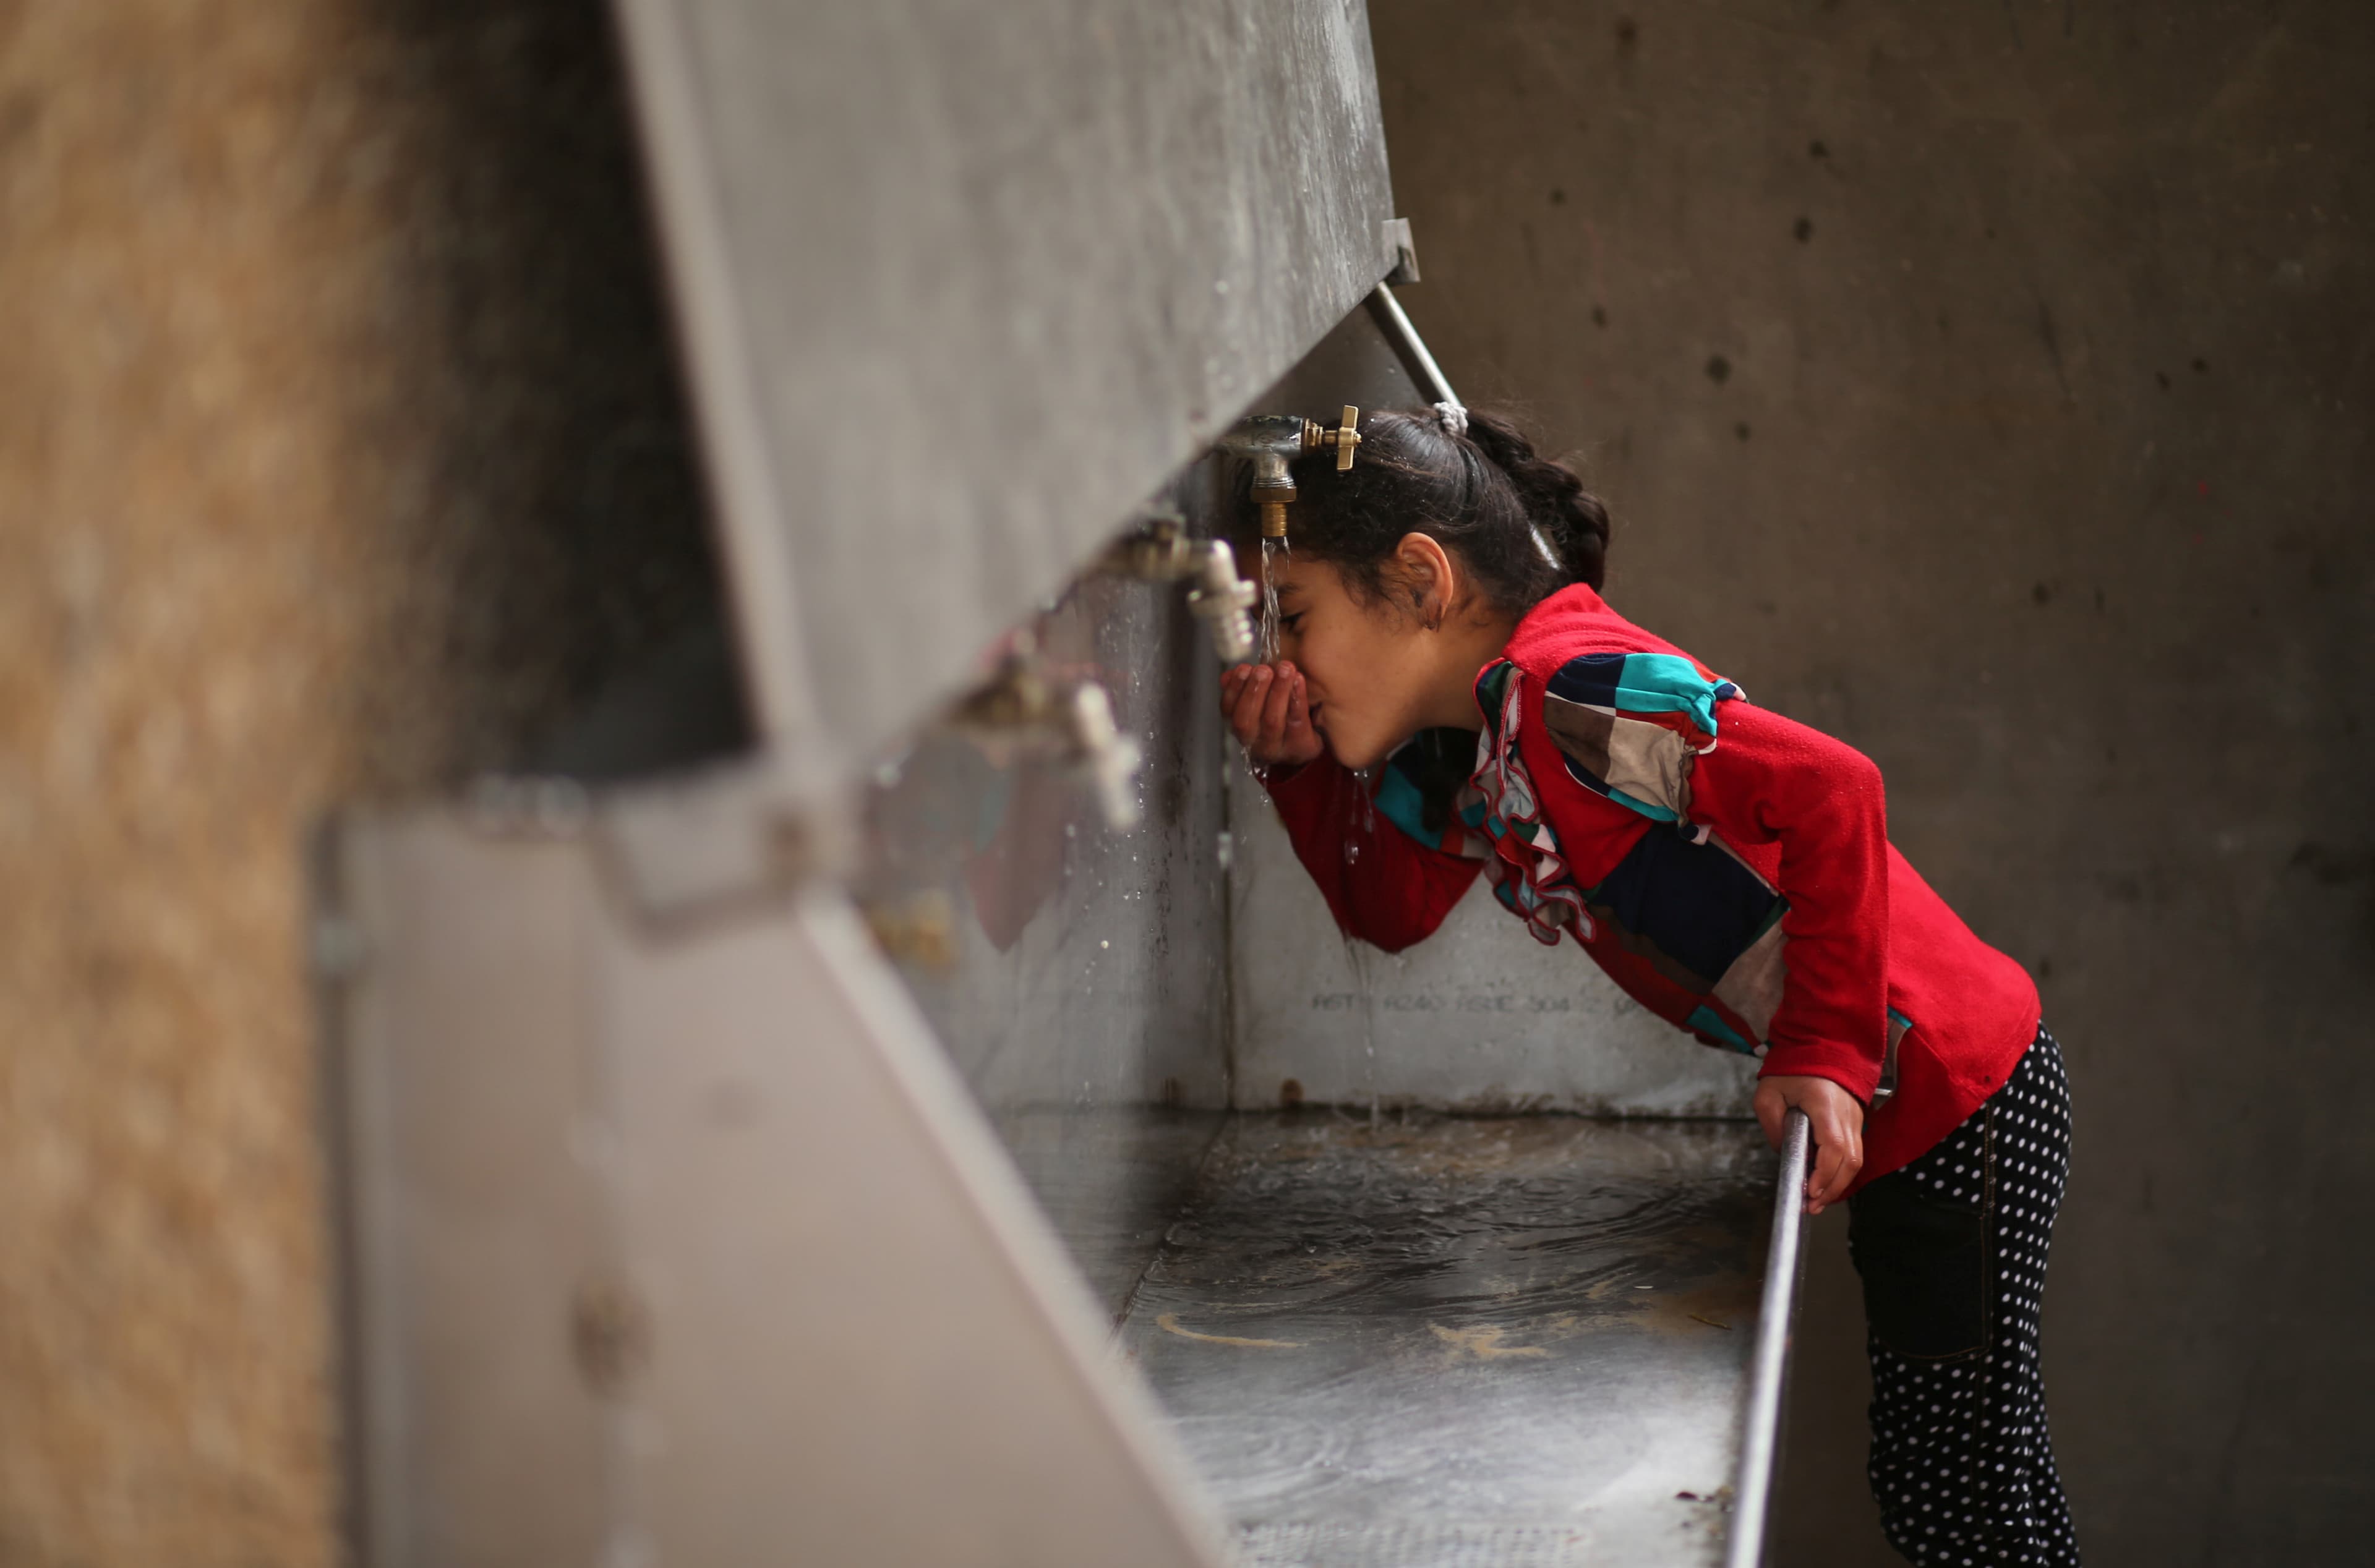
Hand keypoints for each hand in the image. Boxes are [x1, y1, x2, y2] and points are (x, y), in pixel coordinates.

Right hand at [1220, 661, 1323, 769]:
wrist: (1304, 746)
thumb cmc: (1278, 717)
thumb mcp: (1258, 703)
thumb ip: (1243, 688)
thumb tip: (1227, 676)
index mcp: (1239, 726)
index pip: (1228, 709)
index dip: (1234, 688)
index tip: (1244, 668)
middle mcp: (1253, 741)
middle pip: (1246, 720)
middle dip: (1254, 691)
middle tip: (1264, 669)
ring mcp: (1276, 747)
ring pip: (1272, 721)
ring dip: (1278, 691)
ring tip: (1285, 669)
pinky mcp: (1299, 745)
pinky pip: (1296, 721)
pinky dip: (1297, 698)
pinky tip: (1298, 679)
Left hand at [1754, 1074, 1865, 1215]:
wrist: (1823, 1049)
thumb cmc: (1793, 1070)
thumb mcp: (1768, 1093)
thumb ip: (1772, 1124)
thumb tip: (1784, 1153)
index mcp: (1825, 1104)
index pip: (1833, 1144)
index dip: (1824, 1172)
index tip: (1810, 1190)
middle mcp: (1846, 1115)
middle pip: (1850, 1160)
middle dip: (1831, 1188)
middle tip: (1811, 1205)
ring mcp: (1855, 1120)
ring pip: (1856, 1161)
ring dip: (1838, 1185)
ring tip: (1817, 1202)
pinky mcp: (1856, 1124)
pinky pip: (1854, 1154)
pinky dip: (1842, 1173)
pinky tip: (1826, 1185)